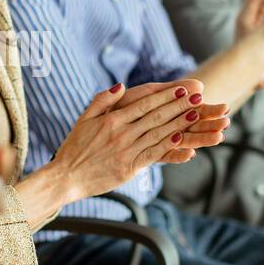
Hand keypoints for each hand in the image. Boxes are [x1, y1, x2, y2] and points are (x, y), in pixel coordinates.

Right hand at [47, 81, 229, 202]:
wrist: (66, 177)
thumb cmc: (74, 147)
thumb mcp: (84, 119)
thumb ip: (103, 101)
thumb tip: (122, 87)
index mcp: (111, 120)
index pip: (143, 105)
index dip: (164, 96)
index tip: (181, 89)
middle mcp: (121, 134)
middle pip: (155, 117)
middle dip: (178, 106)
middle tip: (197, 97)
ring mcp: (126, 151)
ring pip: (158, 134)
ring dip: (179, 123)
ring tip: (196, 114)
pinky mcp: (129, 167)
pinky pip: (152, 154)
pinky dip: (168, 147)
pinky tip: (182, 139)